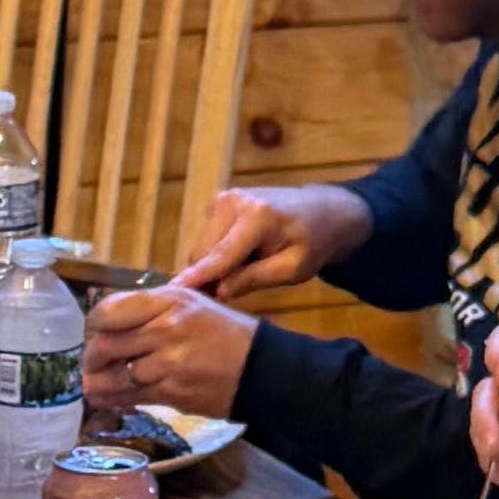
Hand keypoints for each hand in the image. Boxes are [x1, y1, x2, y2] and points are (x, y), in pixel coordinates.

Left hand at [82, 277, 256, 414]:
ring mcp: (168, 362)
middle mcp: (165, 329)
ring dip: (99, 382)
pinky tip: (109, 398)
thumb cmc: (223, 332)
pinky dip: (113, 399)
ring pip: (114, 375)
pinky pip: (130, 396)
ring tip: (95, 383)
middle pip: (105, 344)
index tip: (96, 331)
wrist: (260, 368)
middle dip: (92, 357)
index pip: (109, 311)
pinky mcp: (172, 392)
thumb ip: (150, 308)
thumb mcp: (190, 304)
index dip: (95, 324)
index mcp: (168, 301)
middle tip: (92, 362)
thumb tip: (109, 320)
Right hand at [173, 181, 364, 302]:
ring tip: (245, 273)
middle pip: (204, 253)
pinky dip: (217, 255)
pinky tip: (242, 259)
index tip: (174, 293)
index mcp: (256, 216)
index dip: (198, 277)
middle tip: (226, 298)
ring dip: (214, 267)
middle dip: (209, 277)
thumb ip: (255, 278)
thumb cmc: (315, 242)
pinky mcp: (219, 203)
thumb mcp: (293, 269)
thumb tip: (219, 291)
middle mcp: (233, 201)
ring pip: (202, 248)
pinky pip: (207, 240)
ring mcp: (224, 199)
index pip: (220, 255)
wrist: (324, 211)